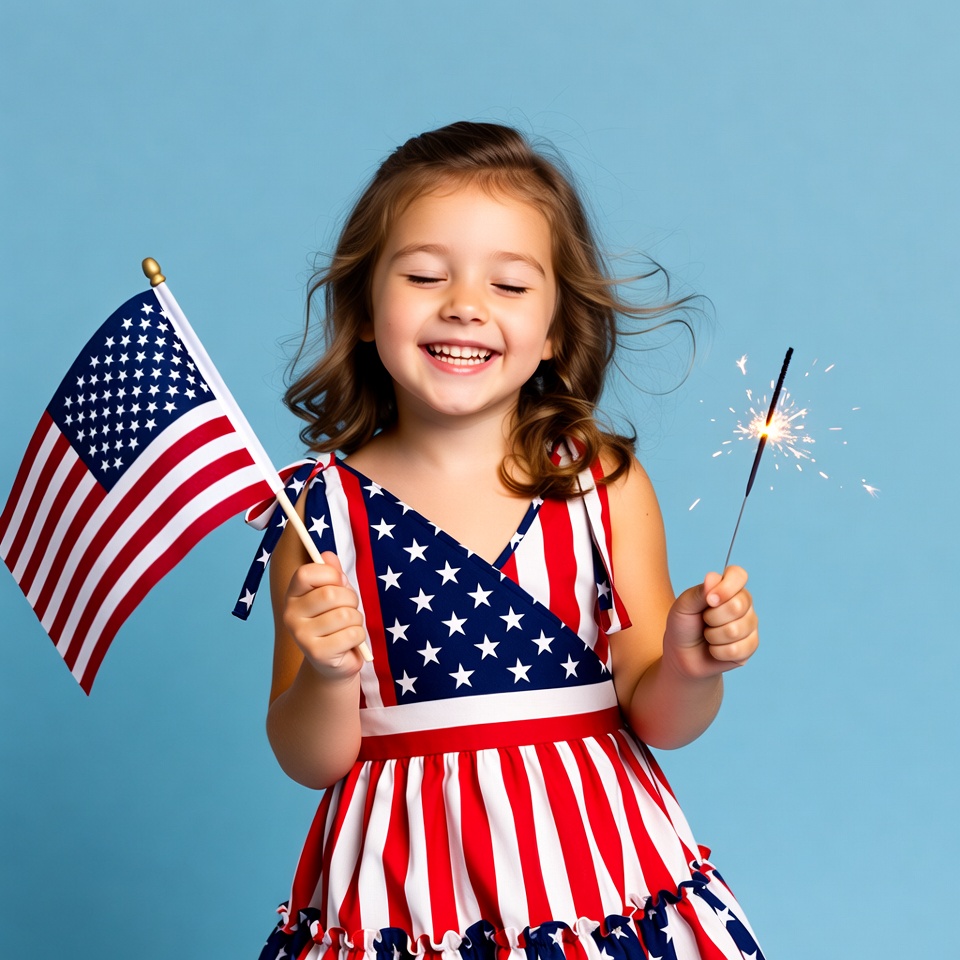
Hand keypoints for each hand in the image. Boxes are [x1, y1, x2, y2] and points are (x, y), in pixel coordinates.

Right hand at [282, 552, 366, 681]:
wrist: (333, 663)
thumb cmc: (335, 622)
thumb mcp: (335, 594)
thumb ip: (332, 573)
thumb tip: (327, 555)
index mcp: (293, 595)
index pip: (306, 573)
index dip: (330, 574)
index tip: (339, 582)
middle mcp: (291, 615)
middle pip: (331, 594)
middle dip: (351, 599)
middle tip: (350, 609)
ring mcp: (301, 636)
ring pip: (345, 615)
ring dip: (357, 620)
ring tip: (349, 627)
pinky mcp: (317, 654)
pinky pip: (352, 634)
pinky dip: (359, 636)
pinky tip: (350, 643)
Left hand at [663, 565, 758, 678]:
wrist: (682, 654)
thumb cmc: (683, 625)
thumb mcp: (683, 606)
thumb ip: (699, 592)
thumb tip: (713, 578)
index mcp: (728, 587)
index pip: (738, 575)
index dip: (726, 587)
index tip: (709, 600)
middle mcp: (743, 603)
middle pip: (737, 606)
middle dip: (712, 618)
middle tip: (704, 621)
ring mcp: (749, 625)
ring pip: (736, 630)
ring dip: (713, 636)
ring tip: (708, 636)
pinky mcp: (750, 647)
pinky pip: (737, 650)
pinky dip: (718, 652)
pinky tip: (714, 649)